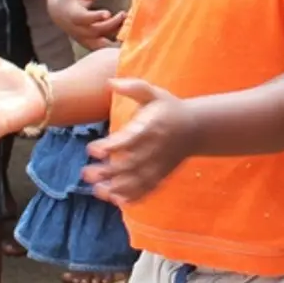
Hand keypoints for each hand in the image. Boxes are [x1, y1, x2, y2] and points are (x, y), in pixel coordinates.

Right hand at [48, 0, 126, 52]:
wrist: (60, 13)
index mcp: (74, 15)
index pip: (84, 18)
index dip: (96, 16)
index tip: (108, 13)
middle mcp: (78, 30)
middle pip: (95, 30)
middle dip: (111, 24)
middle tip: (124, 14)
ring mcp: (83, 40)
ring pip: (100, 45)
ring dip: (115, 40)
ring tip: (129, 31)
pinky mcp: (88, 45)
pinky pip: (102, 50)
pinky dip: (114, 49)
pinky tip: (126, 43)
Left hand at [83, 79, 197, 205]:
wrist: (197, 127)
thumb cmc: (169, 108)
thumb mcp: (154, 93)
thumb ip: (133, 87)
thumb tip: (109, 82)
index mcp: (152, 127)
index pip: (130, 140)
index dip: (110, 147)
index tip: (91, 149)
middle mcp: (155, 148)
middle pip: (130, 164)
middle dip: (107, 172)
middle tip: (86, 173)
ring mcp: (159, 164)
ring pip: (138, 181)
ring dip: (117, 188)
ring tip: (96, 191)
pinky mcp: (162, 175)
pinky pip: (148, 189)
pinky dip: (133, 197)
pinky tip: (115, 200)